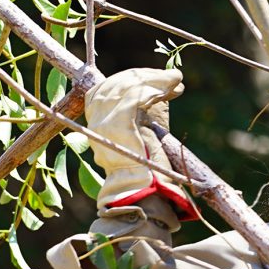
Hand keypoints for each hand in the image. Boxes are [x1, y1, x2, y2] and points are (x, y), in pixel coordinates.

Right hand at [83, 68, 195, 220]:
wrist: (143, 190)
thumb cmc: (146, 165)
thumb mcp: (141, 130)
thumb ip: (144, 108)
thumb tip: (166, 84)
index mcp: (94, 121)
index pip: (107, 88)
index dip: (132, 79)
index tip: (158, 81)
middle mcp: (93, 121)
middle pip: (116, 84)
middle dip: (147, 77)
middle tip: (173, 78)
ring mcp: (101, 124)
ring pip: (126, 87)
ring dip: (155, 80)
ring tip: (176, 81)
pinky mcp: (116, 126)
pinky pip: (134, 98)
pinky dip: (154, 89)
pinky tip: (172, 89)